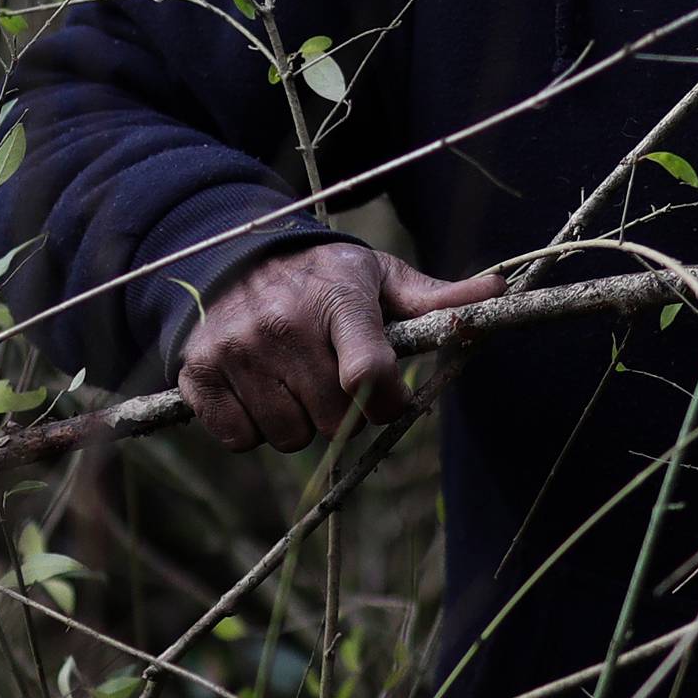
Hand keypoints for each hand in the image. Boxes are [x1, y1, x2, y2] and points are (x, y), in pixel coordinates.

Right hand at [178, 242, 503, 451]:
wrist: (226, 258)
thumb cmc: (321, 276)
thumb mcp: (378, 278)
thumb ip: (436, 298)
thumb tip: (499, 290)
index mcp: (336, 299)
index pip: (369, 374)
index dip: (388, 402)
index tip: (390, 396)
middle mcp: (281, 324)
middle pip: (335, 419)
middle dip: (343, 411)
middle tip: (332, 377)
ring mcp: (236, 351)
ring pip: (289, 436)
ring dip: (297, 423)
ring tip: (292, 380)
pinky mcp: (198, 375)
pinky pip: (241, 440)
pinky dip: (251, 428)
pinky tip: (257, 391)